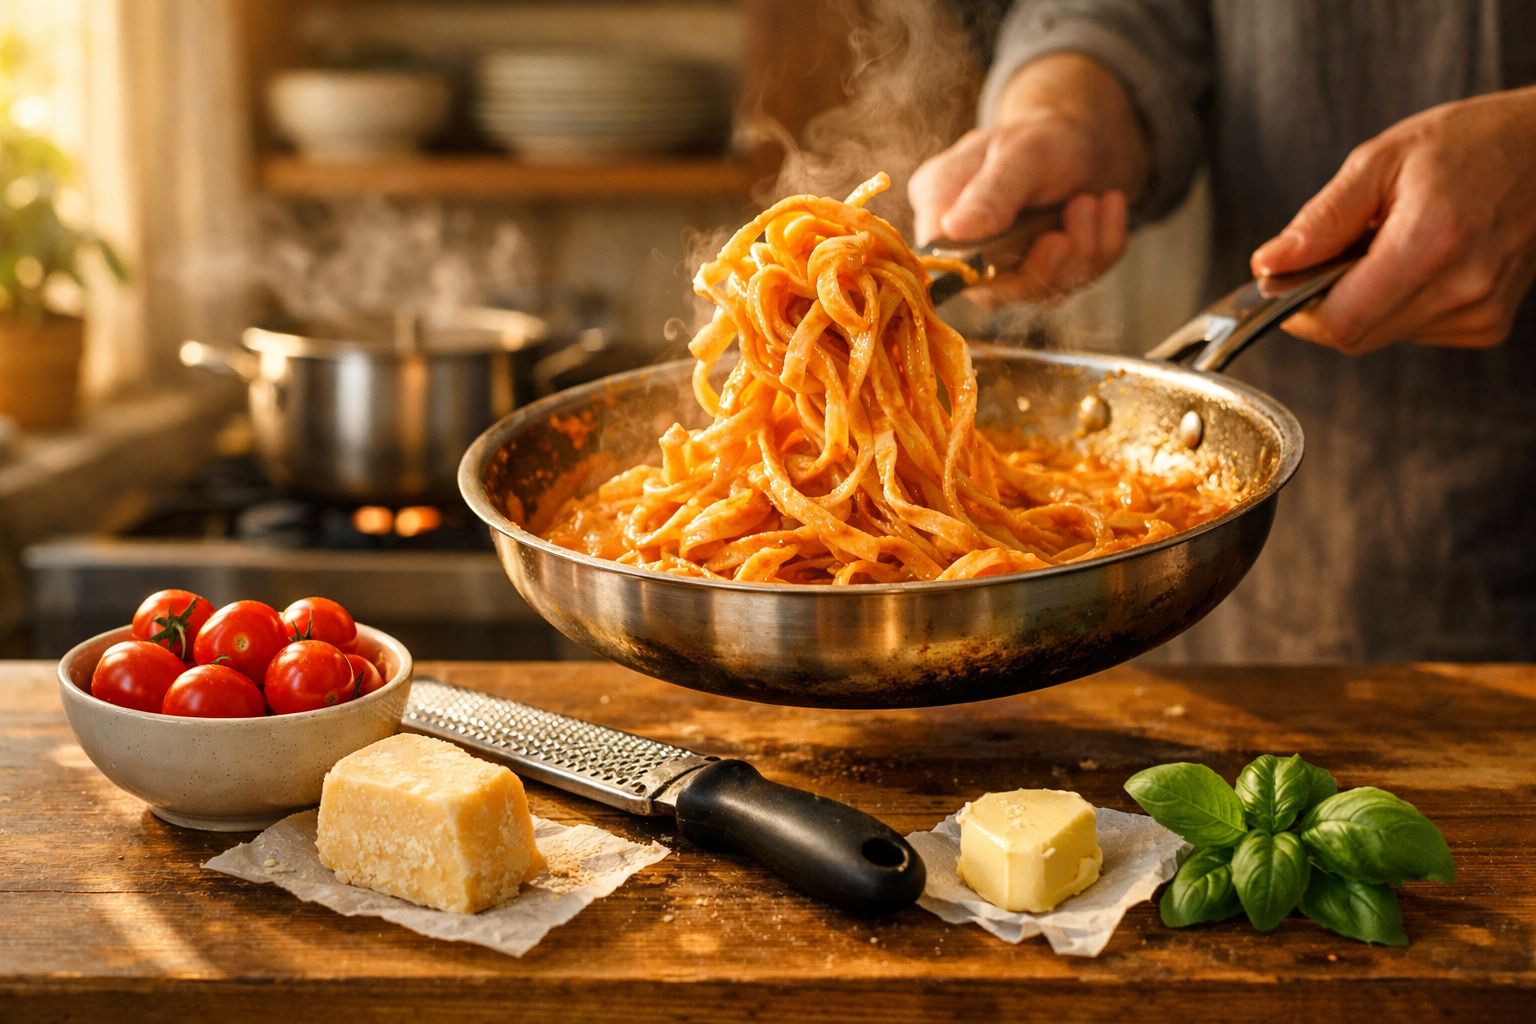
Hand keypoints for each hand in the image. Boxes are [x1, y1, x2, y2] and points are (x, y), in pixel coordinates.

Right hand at [908, 54, 1149, 306]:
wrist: (1085, 141)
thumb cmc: (1043, 138)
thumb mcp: (1021, 154)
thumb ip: (990, 193)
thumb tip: (952, 229)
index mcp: (940, 208)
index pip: (943, 265)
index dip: (987, 267)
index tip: (1039, 239)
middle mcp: (964, 246)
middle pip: (993, 290)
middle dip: (1047, 260)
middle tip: (1083, 207)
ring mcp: (1004, 267)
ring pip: (1039, 291)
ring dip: (1083, 247)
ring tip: (1092, 200)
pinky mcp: (1040, 277)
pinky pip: (1075, 281)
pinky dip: (1103, 244)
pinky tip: (1108, 207)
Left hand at [1252, 86, 1535, 354]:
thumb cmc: (1467, 144)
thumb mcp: (1381, 161)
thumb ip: (1321, 220)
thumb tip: (1268, 265)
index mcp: (1431, 243)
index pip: (1340, 322)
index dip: (1299, 310)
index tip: (1286, 281)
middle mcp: (1463, 288)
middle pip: (1355, 336)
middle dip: (1328, 302)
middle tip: (1340, 252)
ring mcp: (1481, 312)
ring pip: (1382, 336)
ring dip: (1365, 302)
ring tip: (1389, 246)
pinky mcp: (1489, 325)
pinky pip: (1414, 332)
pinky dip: (1398, 305)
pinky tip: (1420, 263)